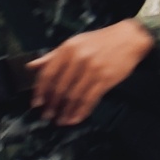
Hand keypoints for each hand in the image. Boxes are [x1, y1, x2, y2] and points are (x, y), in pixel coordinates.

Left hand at [31, 17, 156, 124]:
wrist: (128, 38)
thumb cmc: (100, 41)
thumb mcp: (74, 43)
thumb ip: (52, 56)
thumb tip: (31, 66)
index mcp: (68, 49)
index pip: (48, 73)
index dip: (40, 91)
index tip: (36, 103)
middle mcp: (78, 59)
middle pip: (60, 88)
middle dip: (52, 105)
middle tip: (47, 115)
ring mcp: (92, 70)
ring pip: (74, 96)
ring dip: (66, 112)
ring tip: (60, 121)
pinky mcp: (105, 79)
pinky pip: (90, 99)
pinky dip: (81, 112)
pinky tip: (75, 118)